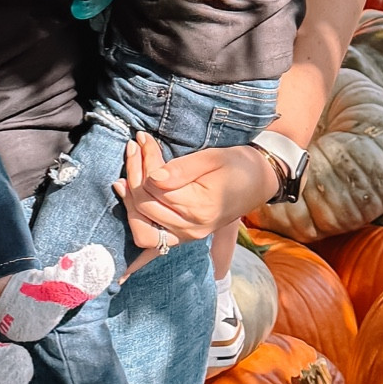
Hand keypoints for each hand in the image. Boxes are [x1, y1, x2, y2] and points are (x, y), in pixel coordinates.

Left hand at [114, 134, 278, 248]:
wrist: (258, 181)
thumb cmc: (237, 165)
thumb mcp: (213, 158)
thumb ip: (183, 169)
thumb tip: (153, 177)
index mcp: (199, 207)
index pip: (154, 187)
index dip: (145, 161)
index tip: (143, 139)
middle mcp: (191, 228)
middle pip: (144, 206)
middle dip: (133, 174)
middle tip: (134, 148)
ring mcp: (187, 236)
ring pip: (142, 228)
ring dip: (129, 202)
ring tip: (123, 178)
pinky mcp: (183, 237)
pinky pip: (153, 245)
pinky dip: (136, 241)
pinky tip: (124, 237)